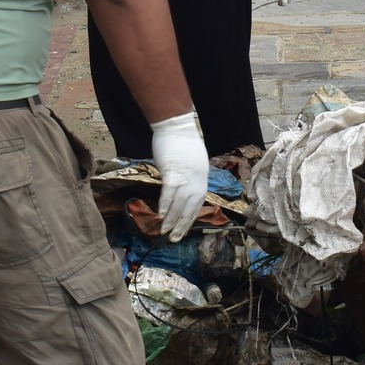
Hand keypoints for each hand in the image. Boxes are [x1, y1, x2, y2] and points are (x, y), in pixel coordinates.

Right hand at [149, 112, 209, 241]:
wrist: (177, 126)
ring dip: (172, 220)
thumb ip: (190, 175)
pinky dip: (165, 205)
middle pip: (190, 207)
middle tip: (175, 239)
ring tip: (164, 232)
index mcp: (203, 178)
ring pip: (179, 204)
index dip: (191, 217)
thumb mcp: (193, 160)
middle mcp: (197, 180)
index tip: (185, 228)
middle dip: (182, 225)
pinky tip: (161, 215)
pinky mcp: (173, 172)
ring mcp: (186, 177)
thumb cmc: (183, 140)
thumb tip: (182, 186)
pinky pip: (169, 193)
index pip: (198, 202)